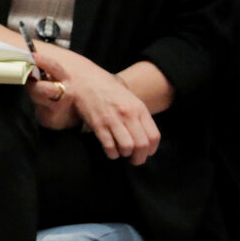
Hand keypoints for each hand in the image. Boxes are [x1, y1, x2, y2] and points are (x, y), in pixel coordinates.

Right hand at [35, 50, 160, 164]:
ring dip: (125, 155)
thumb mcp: (129, 100)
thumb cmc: (108, 91)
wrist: (85, 80)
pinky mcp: (98, 124)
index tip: (145, 153)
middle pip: (141, 145)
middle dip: (139, 158)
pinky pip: (109, 146)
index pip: (153, 137)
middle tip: (134, 160)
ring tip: (121, 153)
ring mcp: (112, 119)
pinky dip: (111, 153)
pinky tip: (110, 150)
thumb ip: (139, 117)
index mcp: (138, 108)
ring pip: (127, 147)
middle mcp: (128, 114)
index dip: (151, 150)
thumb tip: (145, 140)